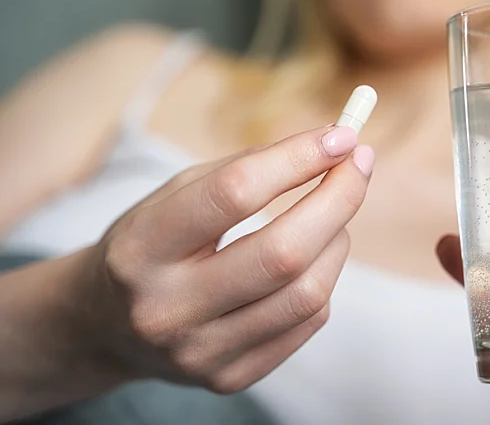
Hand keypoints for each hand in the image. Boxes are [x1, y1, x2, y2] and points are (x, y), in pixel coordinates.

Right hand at [81, 125, 373, 392]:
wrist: (107, 325)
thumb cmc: (154, 243)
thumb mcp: (177, 194)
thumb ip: (249, 168)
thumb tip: (333, 146)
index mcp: (142, 248)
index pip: (234, 194)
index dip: (297, 159)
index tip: (340, 136)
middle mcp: (167, 308)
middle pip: (284, 252)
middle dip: (338, 199)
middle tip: (359, 165)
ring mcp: (200, 352)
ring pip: (308, 293)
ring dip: (338, 239)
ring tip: (333, 215)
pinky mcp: (230, 377)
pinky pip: (308, 322)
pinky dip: (325, 278)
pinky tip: (312, 258)